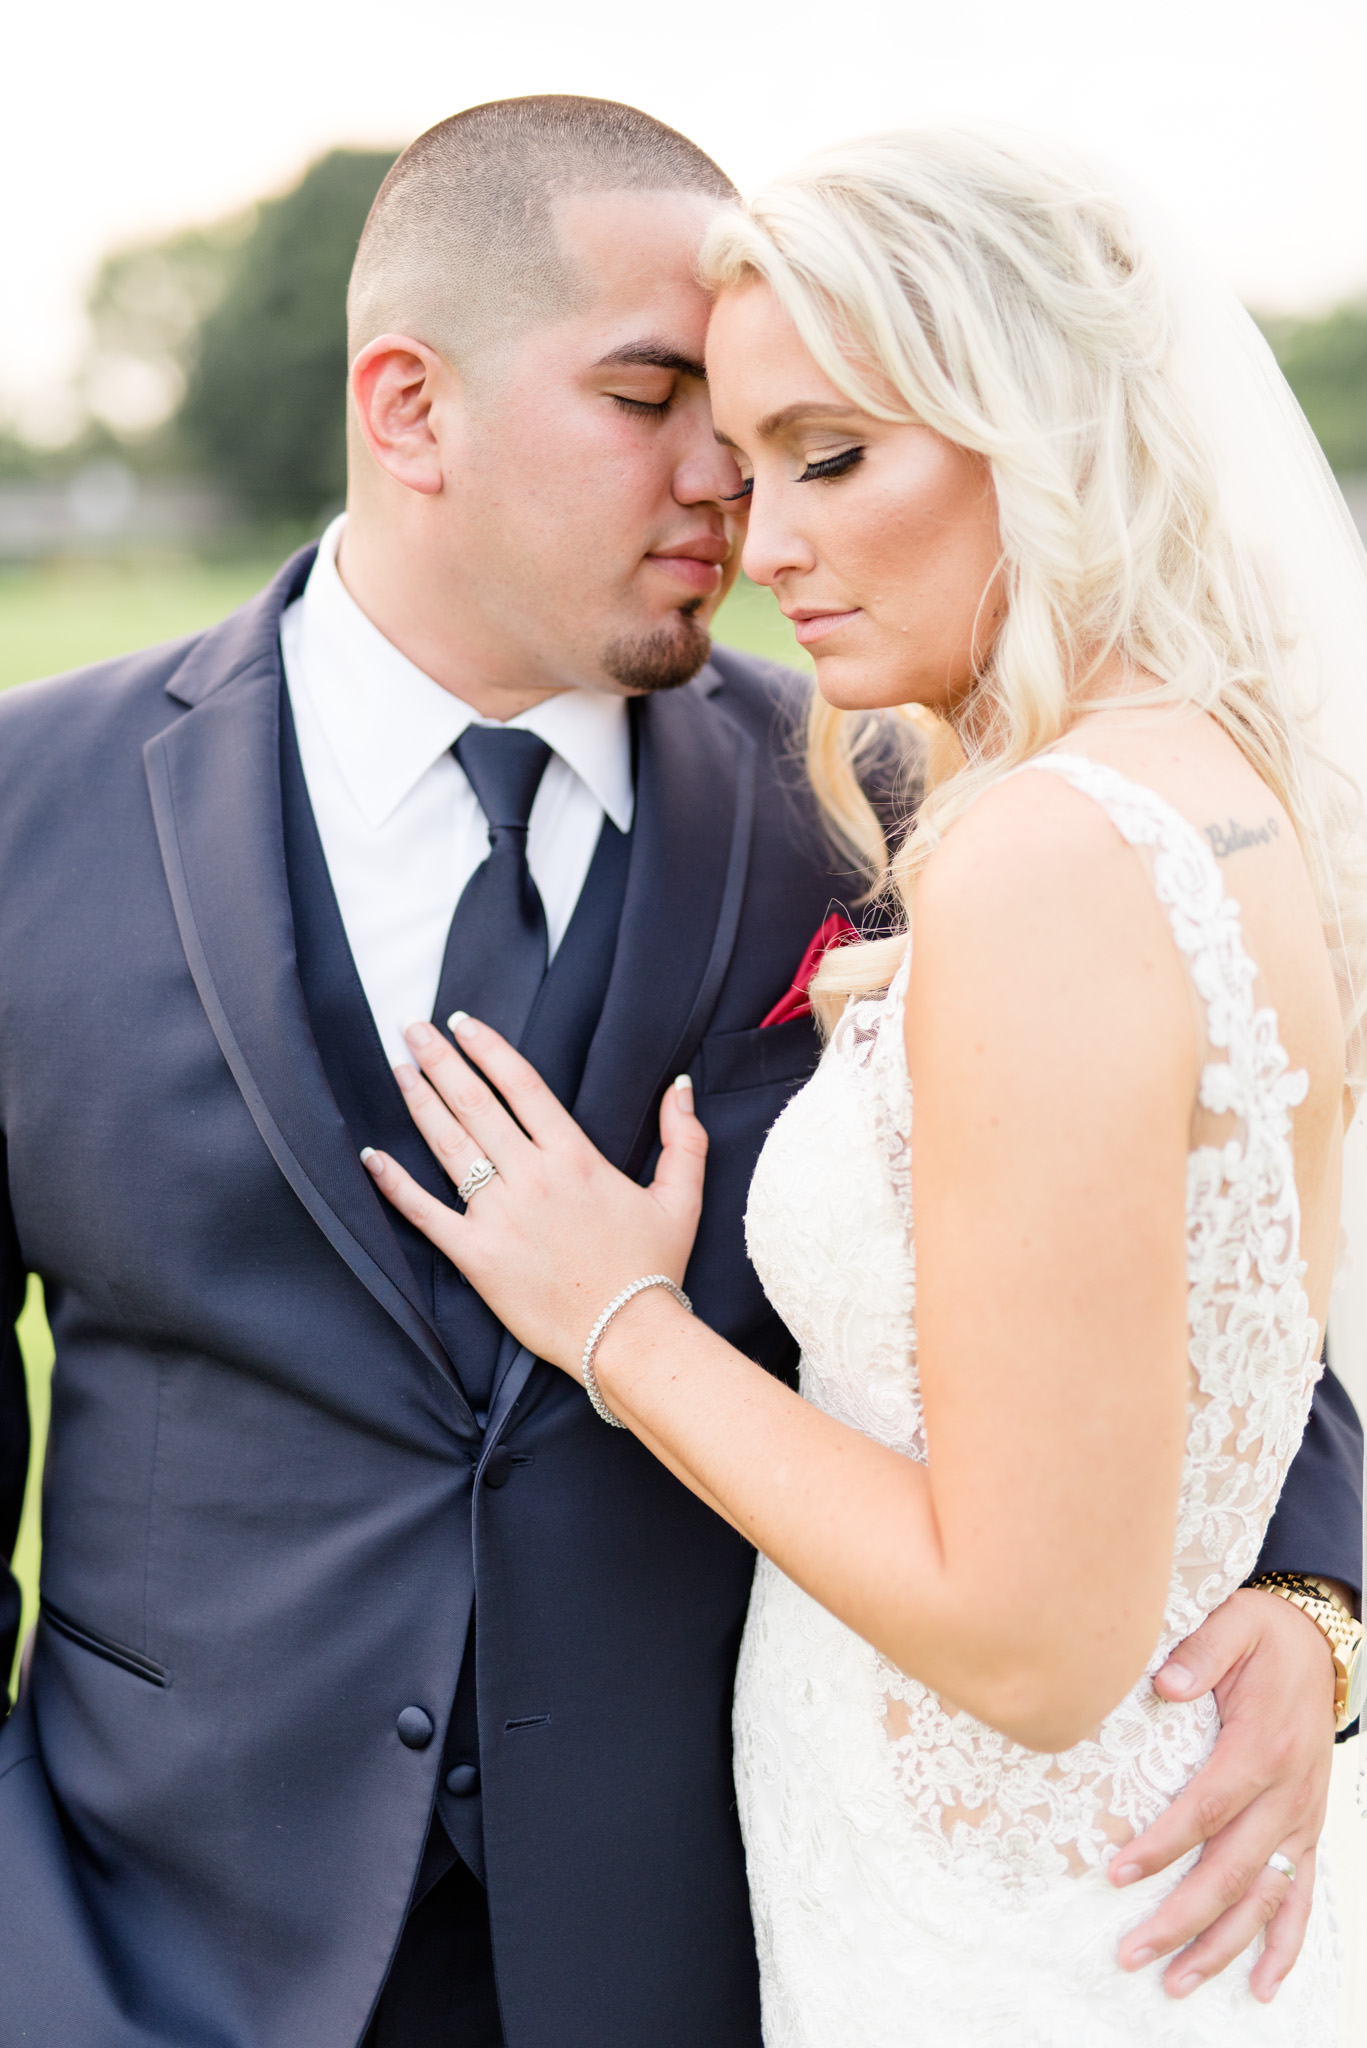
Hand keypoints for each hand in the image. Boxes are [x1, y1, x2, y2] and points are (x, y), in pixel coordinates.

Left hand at [360, 1013, 707, 1370]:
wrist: (628, 1338)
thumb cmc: (652, 1269)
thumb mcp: (681, 1198)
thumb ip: (683, 1139)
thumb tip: (680, 1087)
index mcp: (575, 1158)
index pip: (522, 1085)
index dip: (489, 1049)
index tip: (463, 1023)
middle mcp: (532, 1177)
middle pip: (476, 1104)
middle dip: (440, 1061)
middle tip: (414, 1030)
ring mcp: (500, 1216)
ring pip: (449, 1146)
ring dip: (419, 1102)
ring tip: (398, 1069)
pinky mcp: (476, 1256)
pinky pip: (426, 1213)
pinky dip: (395, 1184)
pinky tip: (372, 1157)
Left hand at [1112, 1588, 1335, 2000]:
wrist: (1317, 1644)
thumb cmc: (1262, 1637)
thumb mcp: (1234, 1625)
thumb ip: (1200, 1653)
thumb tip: (1163, 1685)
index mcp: (1261, 1747)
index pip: (1206, 1809)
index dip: (1163, 1845)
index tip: (1118, 1873)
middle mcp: (1287, 1794)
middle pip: (1231, 1869)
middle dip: (1181, 1918)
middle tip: (1132, 1951)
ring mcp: (1302, 1819)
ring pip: (1264, 1897)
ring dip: (1222, 1946)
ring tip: (1177, 1982)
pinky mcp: (1308, 1830)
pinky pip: (1302, 1897)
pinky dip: (1285, 1945)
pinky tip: (1262, 1985)